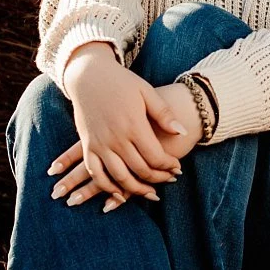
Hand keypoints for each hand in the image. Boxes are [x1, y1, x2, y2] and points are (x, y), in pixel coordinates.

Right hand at [53, 46, 190, 211]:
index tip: (177, 168)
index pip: (155, 157)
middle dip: (157, 178)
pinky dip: (107, 187)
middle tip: (169, 179)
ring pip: (119, 177)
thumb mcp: (146, 92)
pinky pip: (96, 173)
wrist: (88, 75)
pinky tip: (120, 194)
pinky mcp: (87, 145)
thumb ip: (164, 114)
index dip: (169, 166)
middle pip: (140, 170)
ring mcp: (99, 143)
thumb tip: (183, 133)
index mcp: (133, 124)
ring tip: (150, 192)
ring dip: (136, 189)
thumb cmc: (121, 82)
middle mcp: (115, 138)